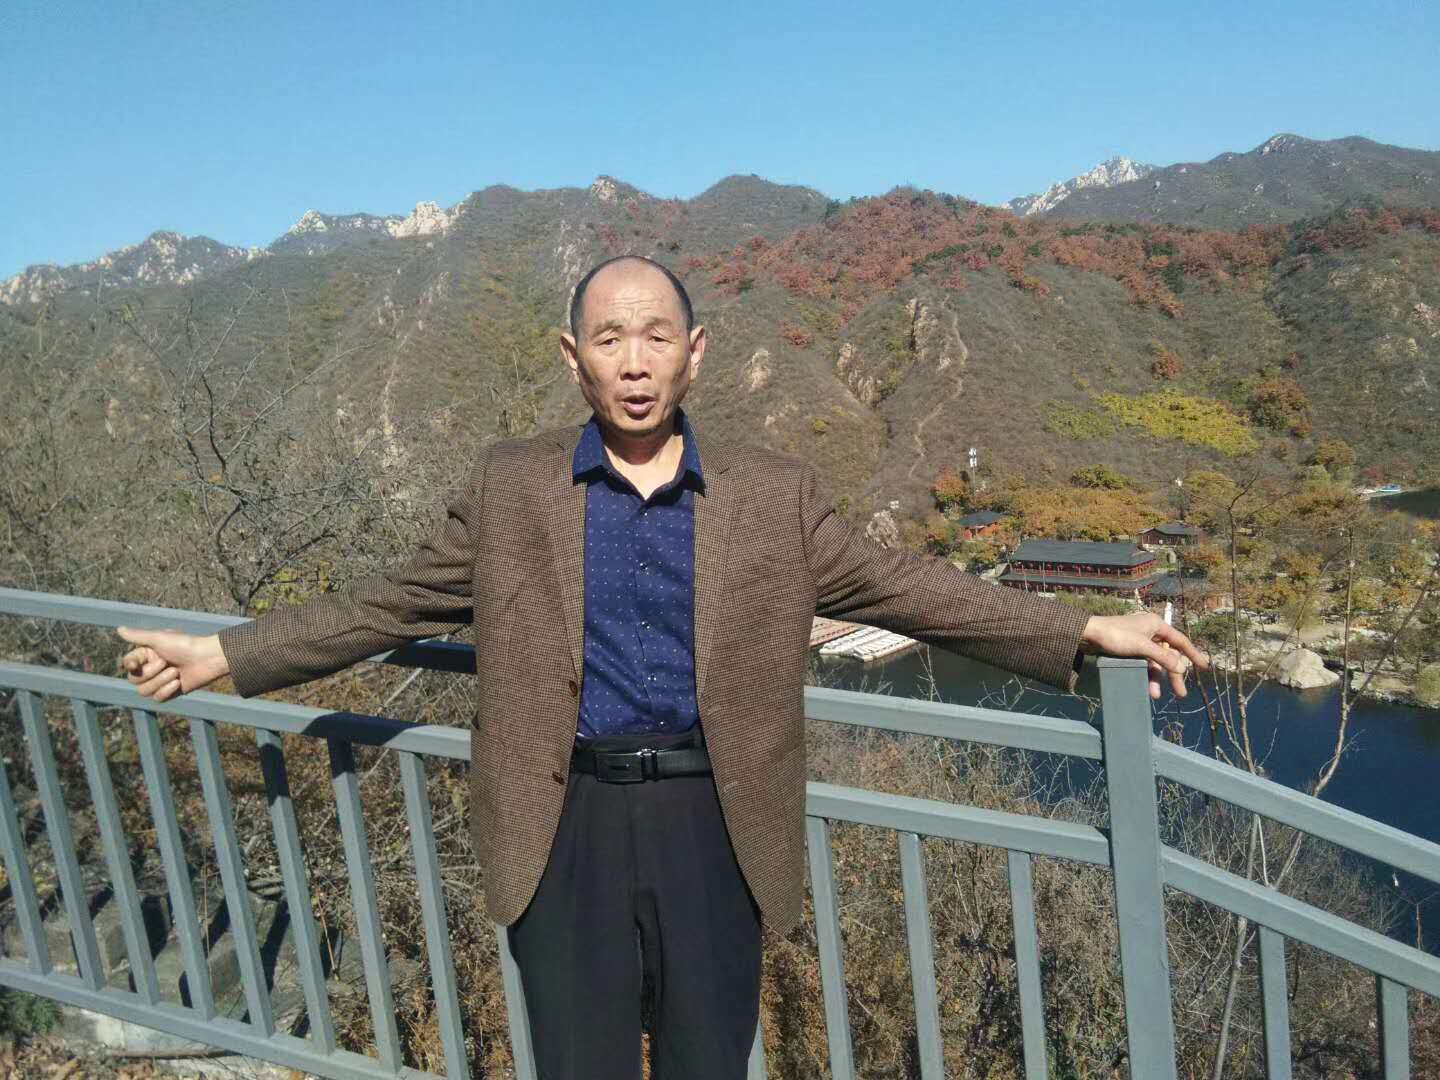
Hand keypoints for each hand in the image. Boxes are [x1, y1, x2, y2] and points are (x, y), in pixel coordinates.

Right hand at [116, 626, 229, 702]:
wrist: (208, 658)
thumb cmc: (185, 644)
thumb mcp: (159, 638)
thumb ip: (138, 636)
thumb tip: (119, 628)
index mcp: (147, 654)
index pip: (128, 664)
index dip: (131, 665)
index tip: (135, 664)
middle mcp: (152, 668)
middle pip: (134, 680)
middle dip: (150, 673)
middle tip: (166, 662)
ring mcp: (161, 681)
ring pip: (144, 691)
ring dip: (160, 682)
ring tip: (176, 672)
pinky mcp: (171, 692)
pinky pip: (157, 699)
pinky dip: (166, 691)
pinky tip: (178, 683)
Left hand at [1080, 613, 1210, 700]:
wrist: (1088, 634)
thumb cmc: (1115, 635)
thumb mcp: (1141, 647)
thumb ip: (1162, 657)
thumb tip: (1182, 668)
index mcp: (1156, 625)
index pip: (1180, 641)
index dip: (1193, 654)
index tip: (1205, 667)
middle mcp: (1151, 631)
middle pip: (1168, 655)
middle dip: (1174, 674)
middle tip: (1181, 694)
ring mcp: (1140, 641)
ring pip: (1155, 662)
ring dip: (1157, 678)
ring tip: (1156, 695)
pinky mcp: (1130, 649)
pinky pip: (1144, 663)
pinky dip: (1146, 675)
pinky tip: (1147, 688)